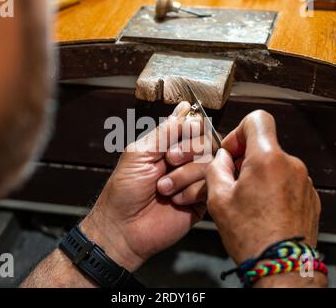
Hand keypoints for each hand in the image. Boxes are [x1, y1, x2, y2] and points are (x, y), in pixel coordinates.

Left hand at [81, 102, 208, 271]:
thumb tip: (184, 107)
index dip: (190, 129)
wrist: (124, 228)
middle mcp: (185, 160)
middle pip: (206, 141)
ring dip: (184, 175)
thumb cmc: (125, 190)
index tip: (173, 139)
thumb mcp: (140, 152)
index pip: (194, 125)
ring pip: (210, 163)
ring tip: (164, 189)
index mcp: (169, 146)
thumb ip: (165, 131)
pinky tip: (175, 201)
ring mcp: (195, 180)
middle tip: (168, 162)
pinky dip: (190, 192)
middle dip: (186, 151)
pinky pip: (210, 185)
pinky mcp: (202, 200)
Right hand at [205, 110, 322, 285]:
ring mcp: (304, 181)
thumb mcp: (218, 199)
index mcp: (267, 159)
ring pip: (276, 165)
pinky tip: (264, 210)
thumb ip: (217, 168)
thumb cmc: (251, 236)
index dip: (239, 131)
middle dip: (246, 159)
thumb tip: (223, 158)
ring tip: (249, 202)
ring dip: (261, 175)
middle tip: (234, 183)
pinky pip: (288, 181)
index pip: (257, 119)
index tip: (233, 152)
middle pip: (265, 145)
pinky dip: (275, 189)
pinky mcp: (310, 196)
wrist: (282, 266)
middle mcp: (291, 164)